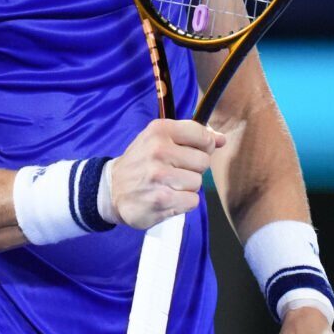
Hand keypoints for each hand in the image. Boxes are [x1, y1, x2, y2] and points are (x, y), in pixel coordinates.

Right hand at [109, 119, 226, 229]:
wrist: (111, 189)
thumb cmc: (142, 162)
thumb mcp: (160, 139)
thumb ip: (193, 137)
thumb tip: (222, 139)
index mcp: (160, 130)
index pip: (204, 136)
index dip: (203, 148)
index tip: (188, 153)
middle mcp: (159, 150)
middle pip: (203, 162)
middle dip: (193, 170)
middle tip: (173, 172)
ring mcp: (159, 176)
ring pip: (198, 183)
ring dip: (187, 188)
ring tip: (168, 186)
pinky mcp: (161, 200)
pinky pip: (192, 201)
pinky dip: (183, 203)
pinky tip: (168, 198)